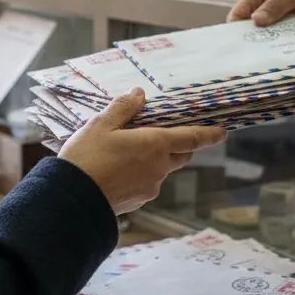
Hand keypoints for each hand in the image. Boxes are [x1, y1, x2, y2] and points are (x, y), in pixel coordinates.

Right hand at [59, 88, 225, 214]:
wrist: (72, 201)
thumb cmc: (87, 158)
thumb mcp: (101, 125)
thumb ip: (123, 108)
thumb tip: (139, 94)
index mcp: (155, 145)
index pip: (192, 138)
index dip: (209, 134)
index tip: (222, 131)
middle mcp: (159, 167)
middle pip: (180, 154)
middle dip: (179, 144)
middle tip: (162, 133)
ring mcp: (150, 187)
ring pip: (162, 169)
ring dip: (155, 159)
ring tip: (127, 151)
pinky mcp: (138, 201)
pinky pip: (147, 182)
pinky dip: (141, 173)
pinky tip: (119, 169)